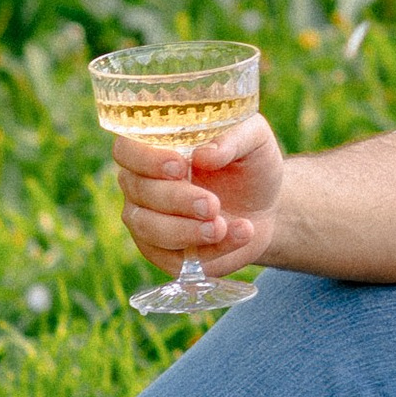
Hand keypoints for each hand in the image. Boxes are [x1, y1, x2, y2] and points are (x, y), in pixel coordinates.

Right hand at [112, 108, 284, 276]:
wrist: (268, 209)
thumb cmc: (252, 165)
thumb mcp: (255, 140)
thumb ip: (233, 138)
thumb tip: (204, 155)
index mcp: (155, 150)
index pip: (127, 150)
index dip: (147, 159)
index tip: (180, 166)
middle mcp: (142, 186)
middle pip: (139, 192)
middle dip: (176, 199)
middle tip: (212, 204)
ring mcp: (148, 222)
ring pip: (148, 228)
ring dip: (185, 230)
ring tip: (221, 227)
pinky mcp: (164, 255)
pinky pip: (174, 258)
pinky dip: (210, 250)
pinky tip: (239, 234)